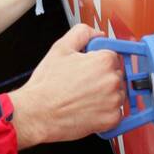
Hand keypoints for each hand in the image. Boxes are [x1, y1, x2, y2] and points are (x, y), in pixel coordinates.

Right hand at [7, 24, 126, 147]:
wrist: (37, 113)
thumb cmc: (46, 85)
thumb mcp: (60, 48)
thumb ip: (82, 33)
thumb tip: (97, 34)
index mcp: (103, 61)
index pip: (112, 56)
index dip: (97, 62)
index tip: (87, 69)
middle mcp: (112, 80)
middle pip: (116, 75)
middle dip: (102, 78)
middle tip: (81, 84)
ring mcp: (113, 101)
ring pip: (116, 94)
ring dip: (105, 95)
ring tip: (82, 97)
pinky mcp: (111, 119)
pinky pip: (115, 113)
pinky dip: (104, 113)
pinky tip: (87, 109)